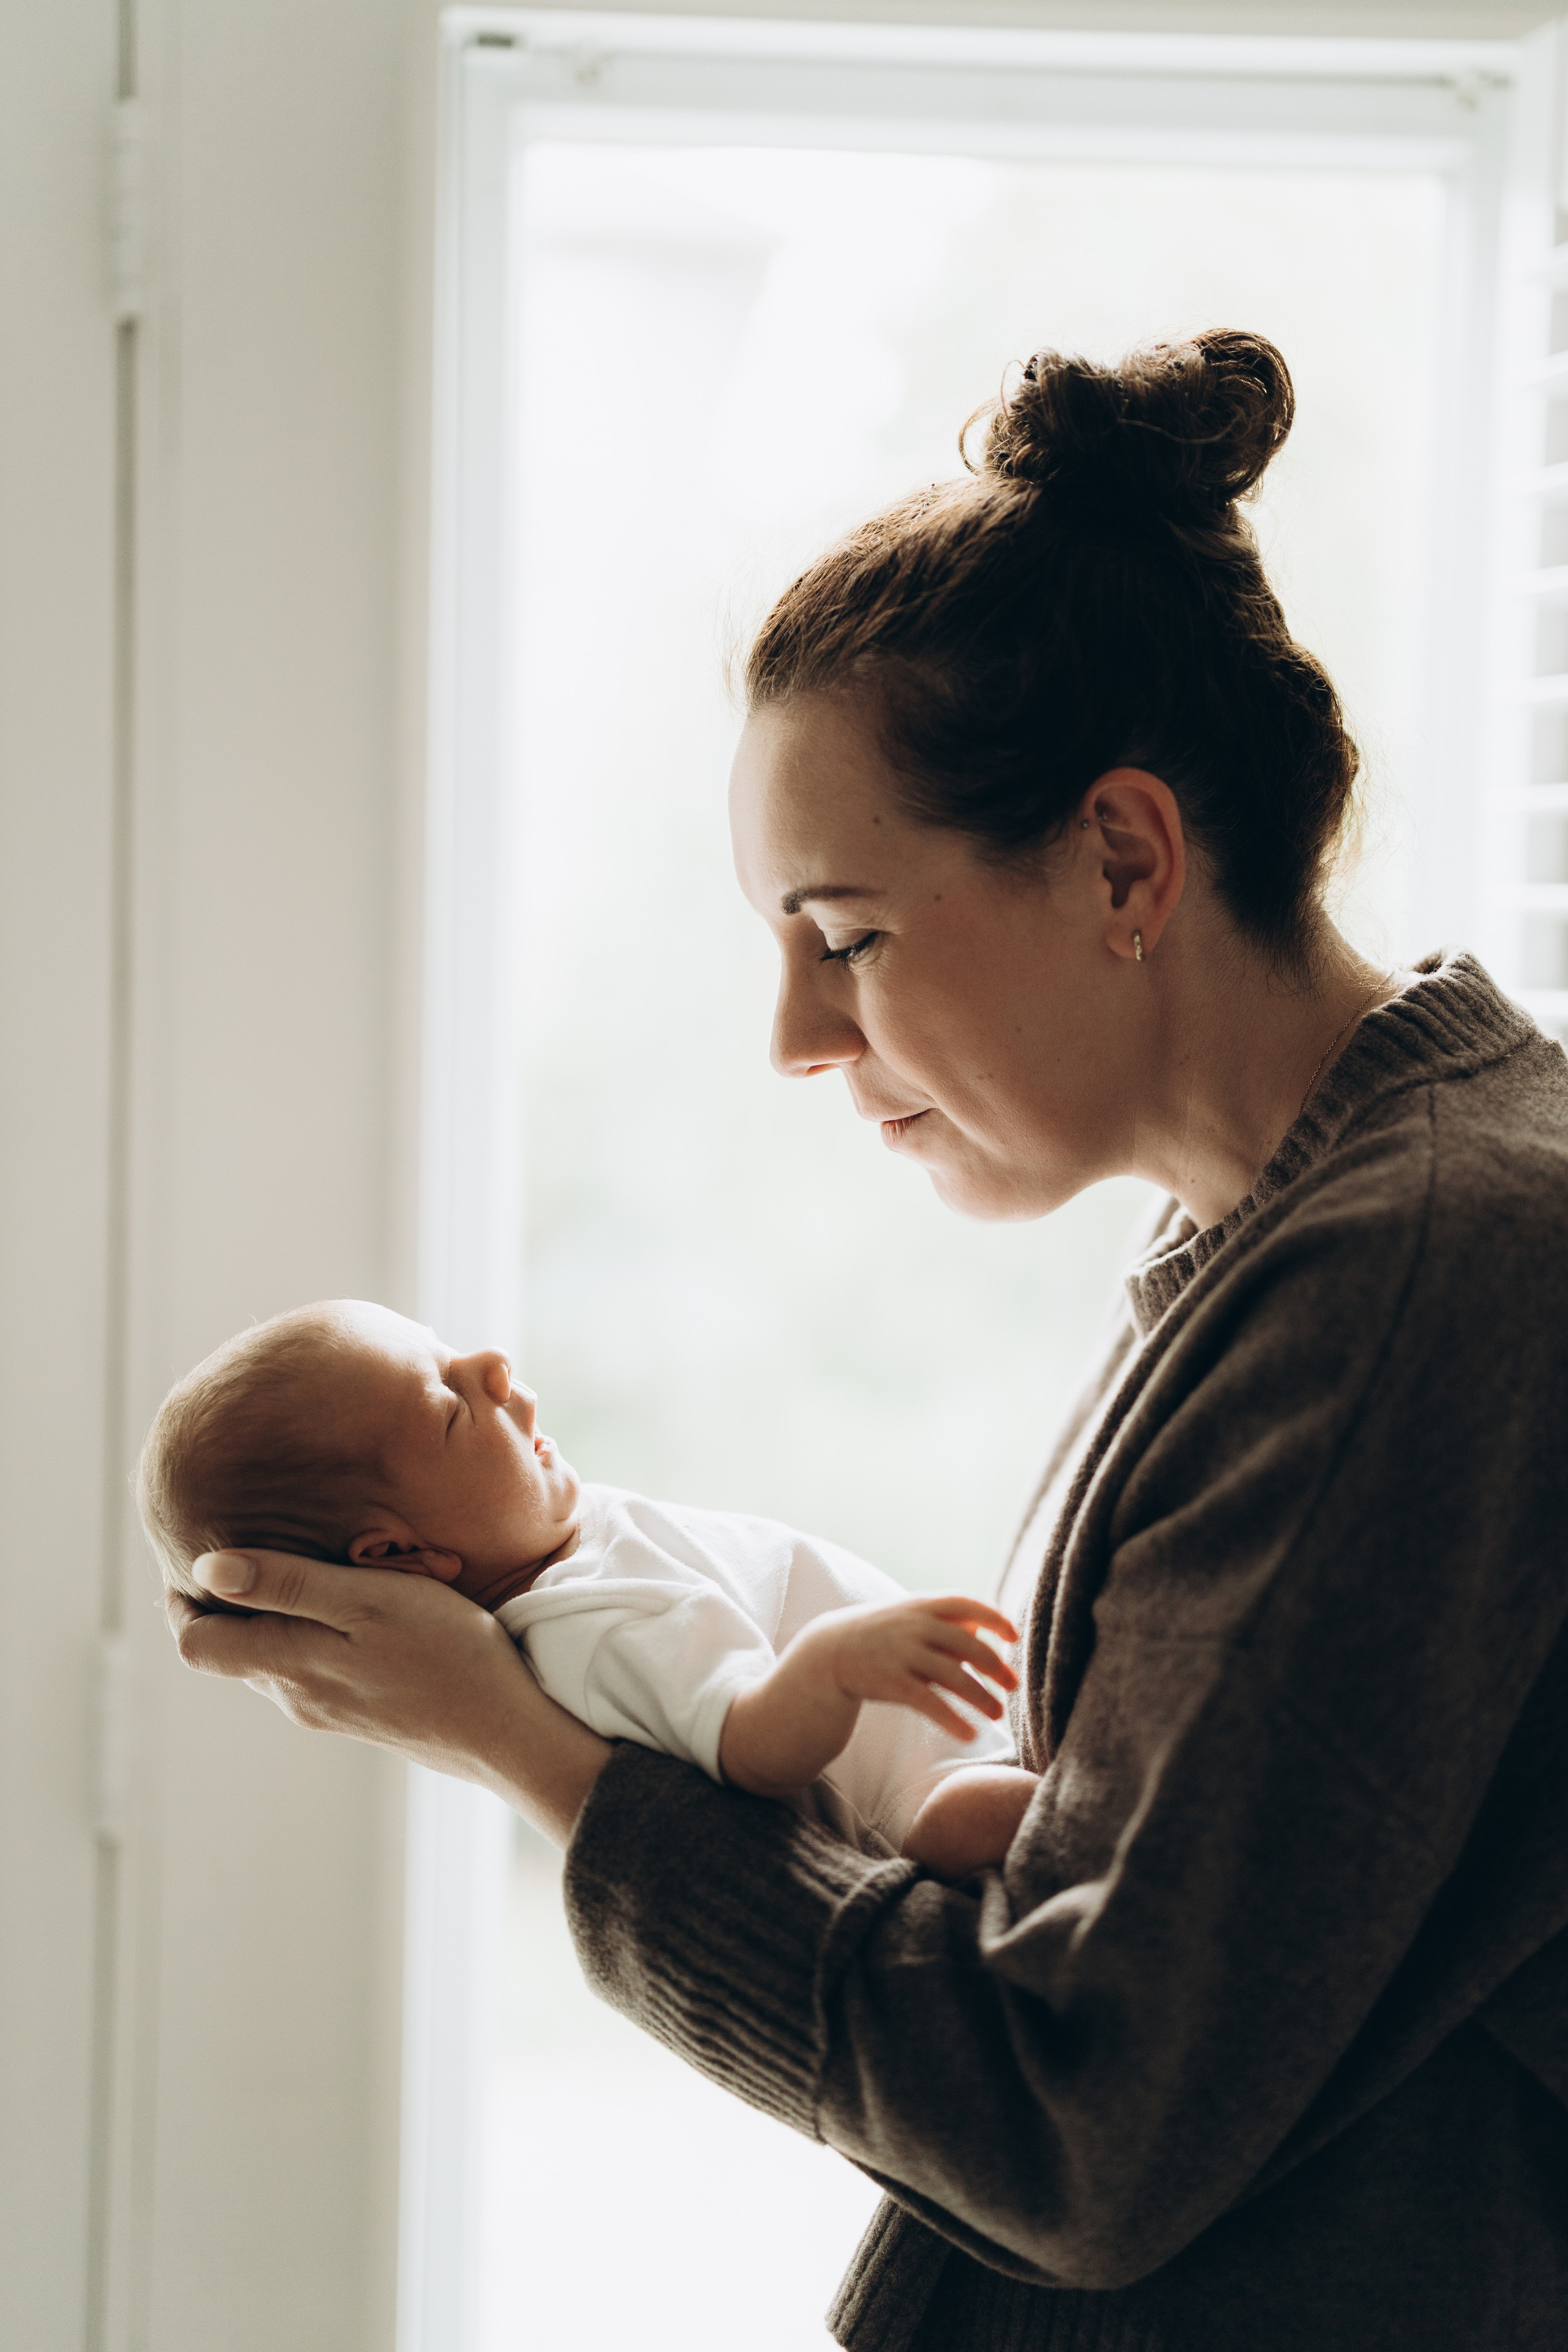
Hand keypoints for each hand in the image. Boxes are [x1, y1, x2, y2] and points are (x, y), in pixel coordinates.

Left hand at [167, 1549, 609, 1844]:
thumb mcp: (366, 1601)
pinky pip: (311, 1671)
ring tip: (297, 1563)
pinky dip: (307, 1635)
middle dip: (223, 1601)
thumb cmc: (446, 1653)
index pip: (195, 1642)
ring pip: (270, 1660)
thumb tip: (204, 1569)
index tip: (197, 1548)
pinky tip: (346, 1608)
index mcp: (288, 1665)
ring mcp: (328, 1710)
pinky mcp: (360, 1715)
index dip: (181, 1598)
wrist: (507, 1732)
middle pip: (228, 1651)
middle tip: (244, 1541)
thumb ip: (287, 1585)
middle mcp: (296, 1696)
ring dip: (269, 1616)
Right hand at [808, 1592, 1018, 1740]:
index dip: (994, 1618)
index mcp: (921, 1606)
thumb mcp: (909, 1616)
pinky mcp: (892, 1682)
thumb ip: (946, 1620)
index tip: (1014, 1637)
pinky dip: (953, 1721)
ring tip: (998, 1714)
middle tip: (1013, 1685)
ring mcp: (902, 1654)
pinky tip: (970, 1735)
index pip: (966, 1603)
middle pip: (968, 1644)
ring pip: (955, 1677)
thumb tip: (987, 1625)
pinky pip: (930, 1704)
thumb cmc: (880, 1635)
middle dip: (996, 1666)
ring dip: (982, 1698)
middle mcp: (914, 1626)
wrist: (828, 1652)